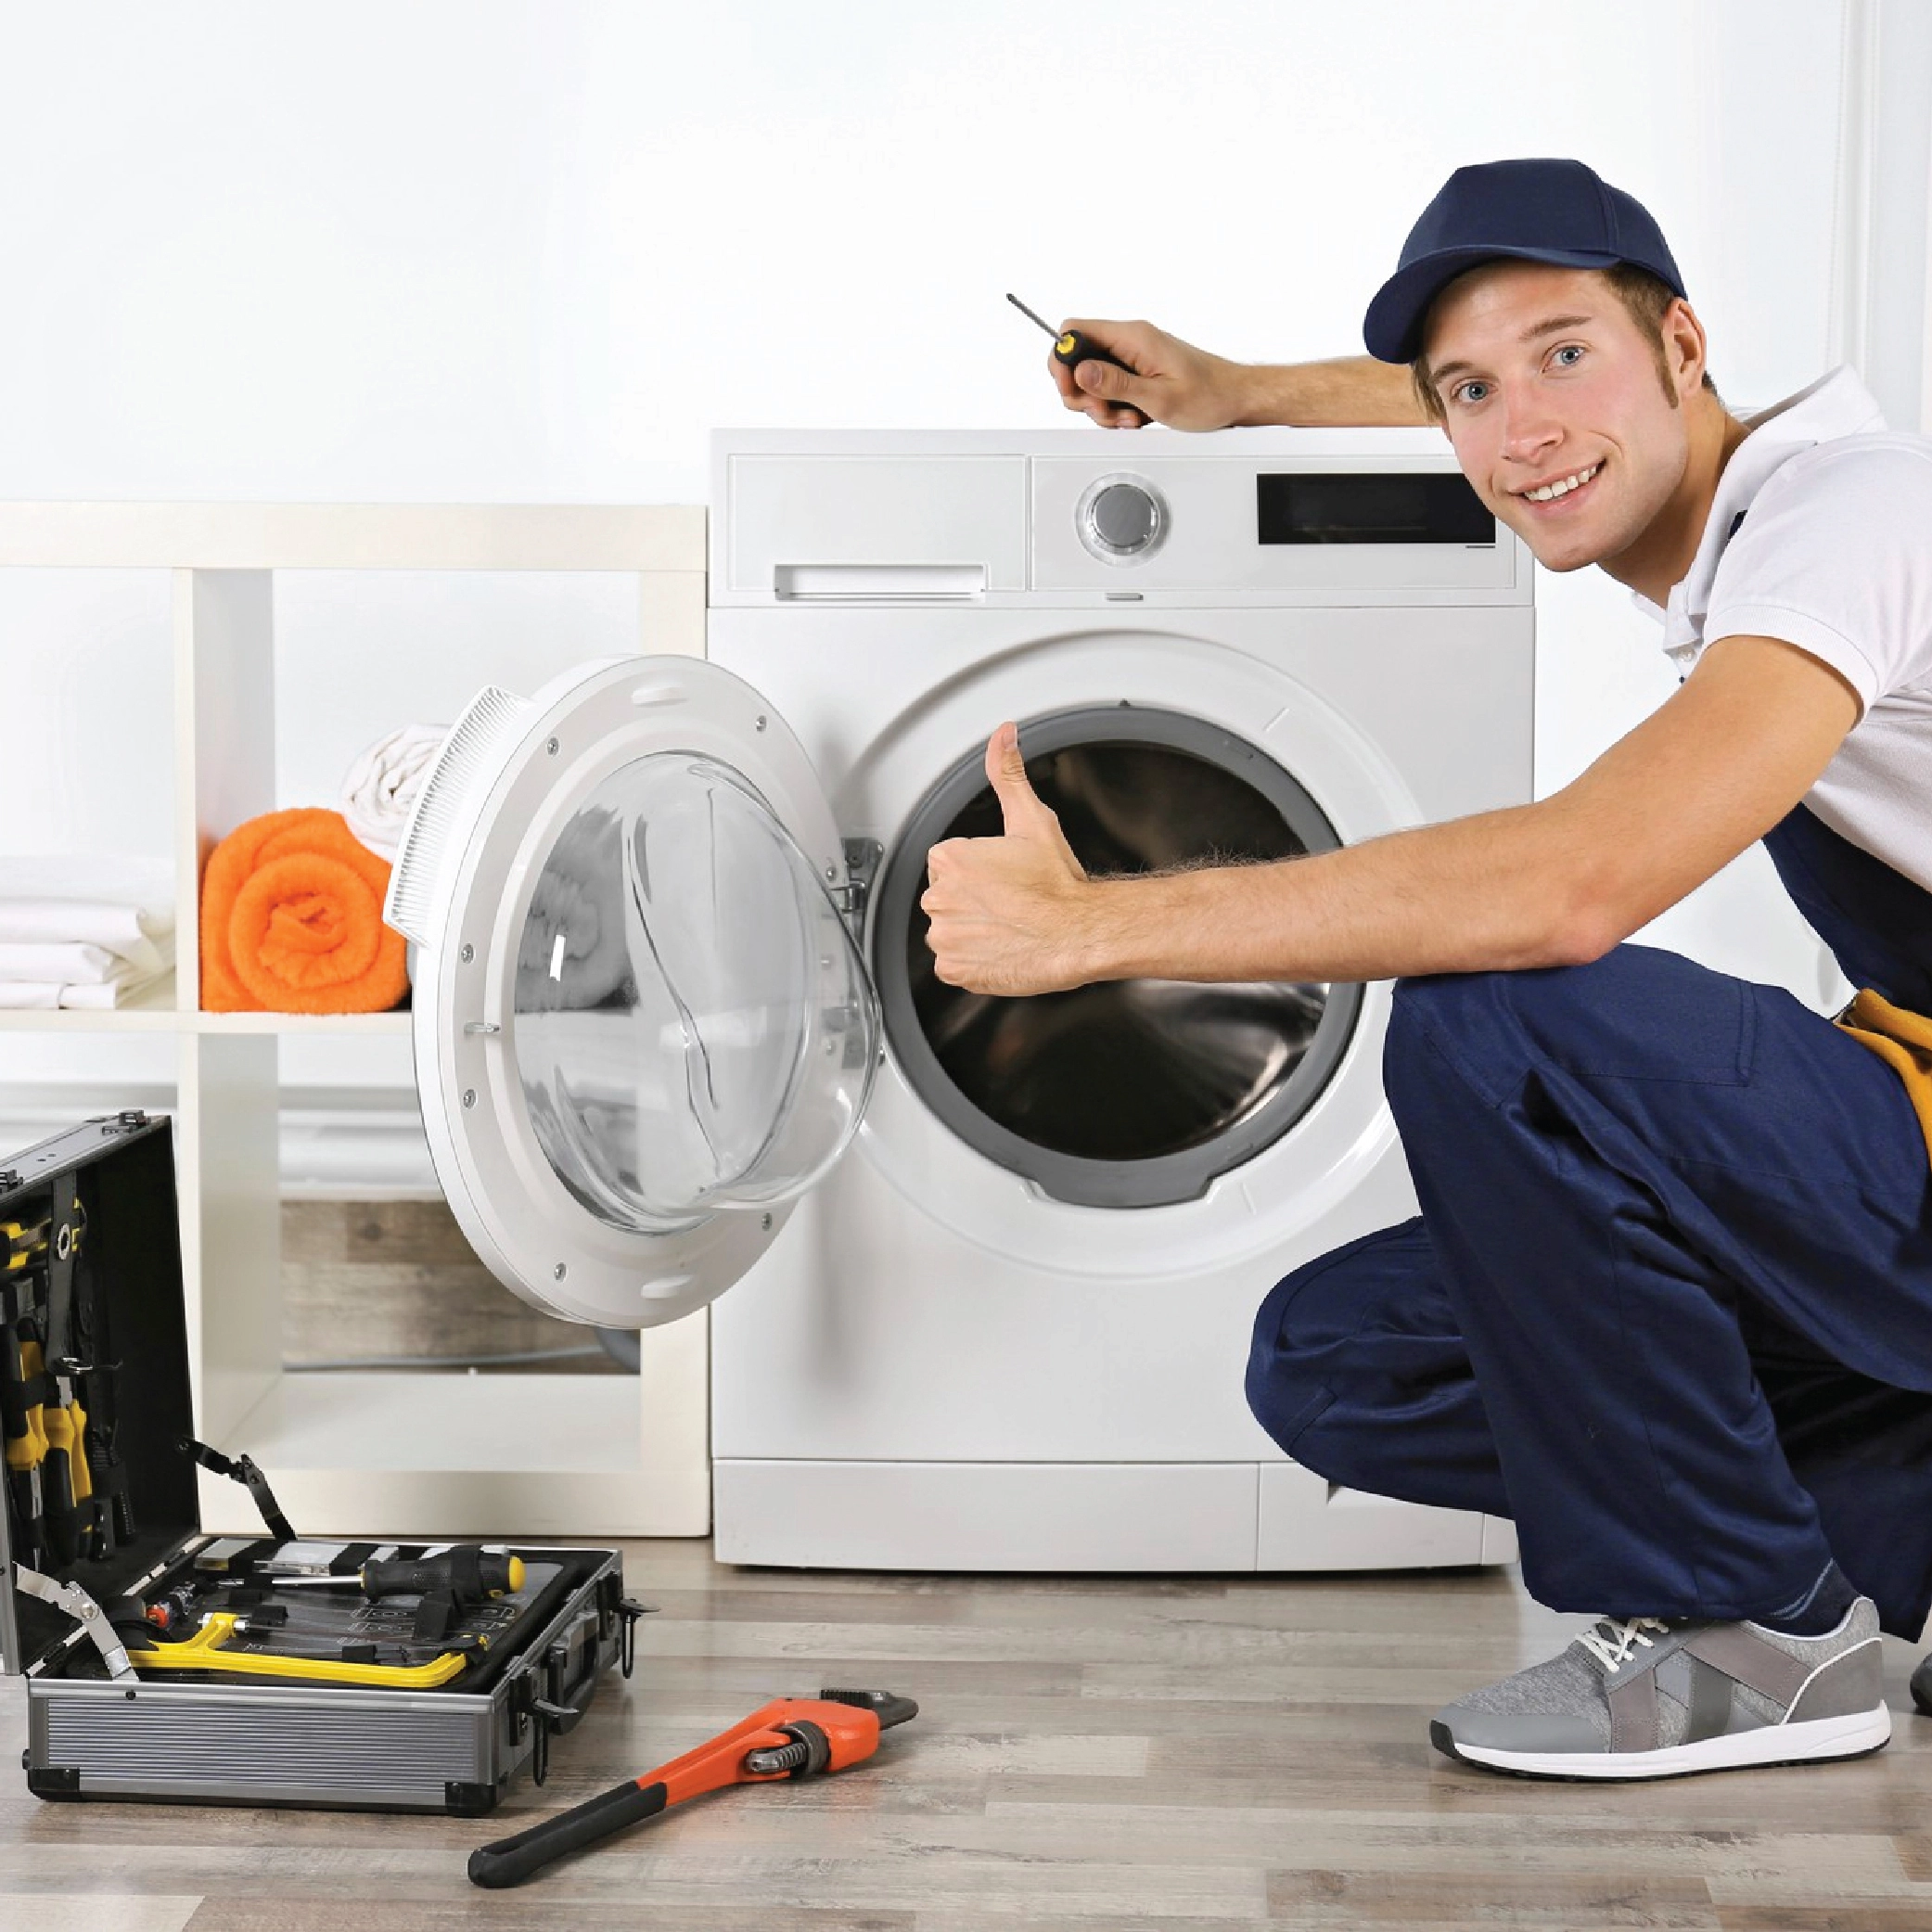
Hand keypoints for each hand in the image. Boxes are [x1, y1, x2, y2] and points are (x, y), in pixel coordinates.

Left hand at [921, 723, 1096, 995]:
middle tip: (1009, 902)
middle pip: (946, 897)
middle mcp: (939, 899)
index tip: (1002, 878)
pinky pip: (953, 963)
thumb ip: (1008, 774)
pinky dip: (972, 960)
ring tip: (1008, 925)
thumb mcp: (1033, 820)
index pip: (948, 864)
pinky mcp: (953, 970)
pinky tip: (1000, 947)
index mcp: (949, 860)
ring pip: (949, 930)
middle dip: (972, 899)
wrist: (1080, 933)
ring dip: (971, 930)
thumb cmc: (1059, 885)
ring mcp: (945, 937)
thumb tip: (1003, 736)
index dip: (979, 870)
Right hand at [1050, 318, 1249, 430]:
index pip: (1074, 331)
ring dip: (1101, 405)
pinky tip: (1134, 415)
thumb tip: (1080, 372)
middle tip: (1103, 410)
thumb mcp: (1158, 396)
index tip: (1070, 388)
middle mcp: (1130, 341)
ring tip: (1128, 416)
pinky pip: (1110, 388)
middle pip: (1078, 359)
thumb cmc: (1208, 395)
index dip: (1063, 361)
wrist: (1234, 398)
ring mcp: (1133, 356)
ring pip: (1091, 379)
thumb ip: (1115, 384)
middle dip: (1081, 391)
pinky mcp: (1137, 371)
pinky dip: (1115, 407)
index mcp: (1133, 337)